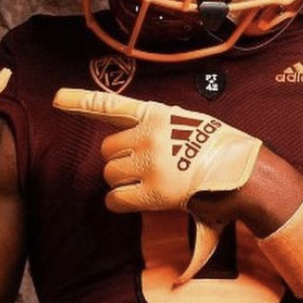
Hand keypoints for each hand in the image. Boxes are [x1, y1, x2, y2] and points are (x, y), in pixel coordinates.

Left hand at [53, 88, 261, 281]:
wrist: (246, 174)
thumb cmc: (221, 152)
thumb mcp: (190, 125)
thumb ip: (158, 129)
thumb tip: (136, 137)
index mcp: (157, 114)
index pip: (111, 105)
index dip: (80, 101)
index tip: (56, 98)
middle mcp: (149, 134)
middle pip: (107, 151)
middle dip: (120, 162)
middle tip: (147, 170)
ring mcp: (150, 162)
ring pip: (110, 174)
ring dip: (123, 182)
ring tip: (153, 183)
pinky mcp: (152, 190)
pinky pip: (116, 198)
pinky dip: (123, 203)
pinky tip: (143, 201)